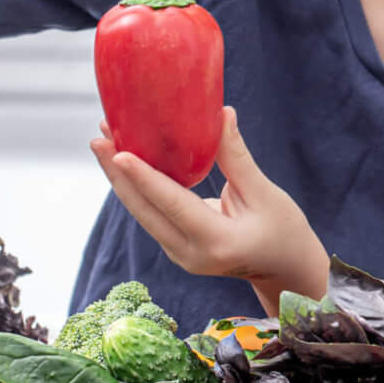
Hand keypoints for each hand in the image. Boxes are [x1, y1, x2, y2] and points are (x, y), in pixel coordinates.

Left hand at [91, 108, 330, 313]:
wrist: (285, 270)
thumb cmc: (283, 230)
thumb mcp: (265, 193)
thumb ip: (236, 156)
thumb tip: (220, 112)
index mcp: (216, 241)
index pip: (172, 204)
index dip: (144, 176)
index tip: (117, 152)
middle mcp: (190, 254)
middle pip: (144, 210)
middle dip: (117, 174)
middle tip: (98, 138)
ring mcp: (180, 255)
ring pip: (142, 213)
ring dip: (122, 179)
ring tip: (104, 141)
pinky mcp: (176, 248)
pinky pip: (151, 214)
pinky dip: (137, 188)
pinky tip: (124, 161)